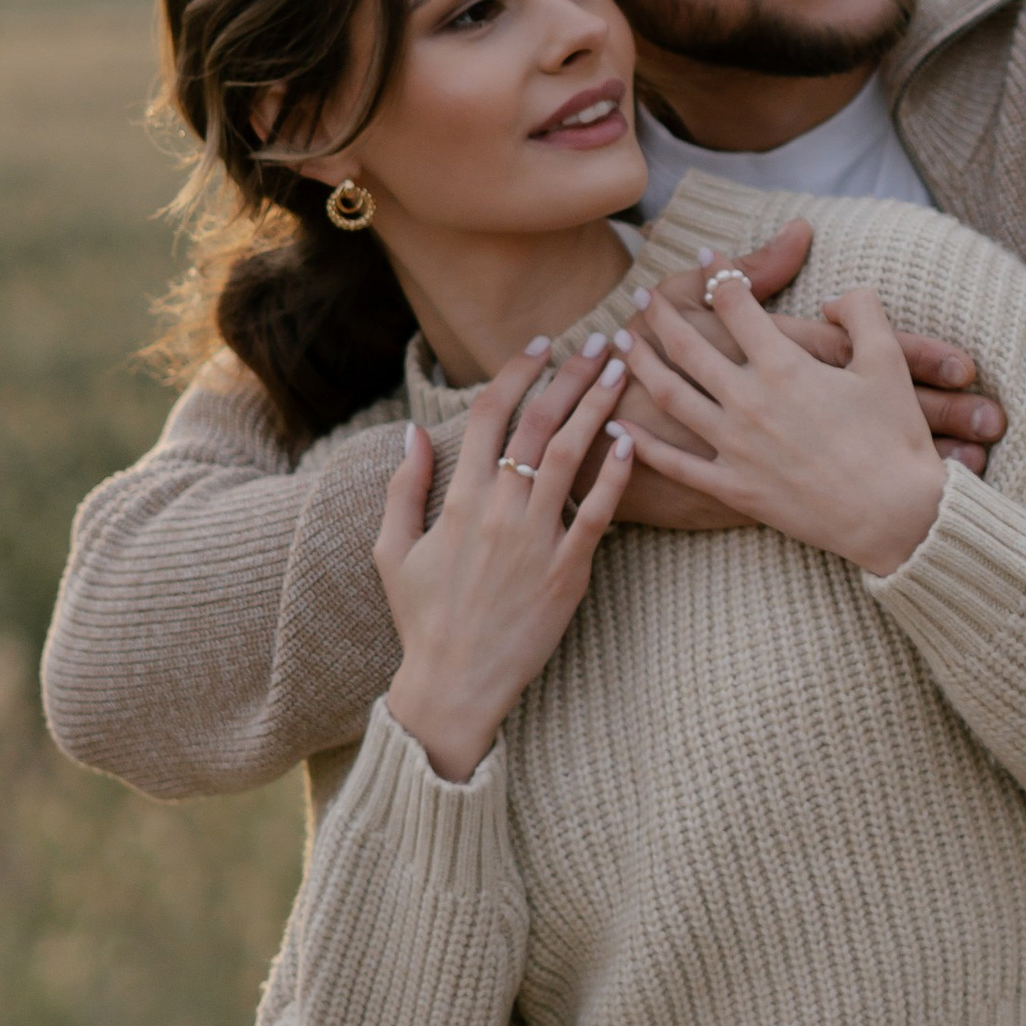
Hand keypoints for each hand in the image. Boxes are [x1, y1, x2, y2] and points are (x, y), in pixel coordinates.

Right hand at [377, 343, 632, 779]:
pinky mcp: (568, 572)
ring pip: (572, 455)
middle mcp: (498, 509)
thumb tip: (411, 431)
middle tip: (601, 340)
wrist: (453, 685)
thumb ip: (403, 487)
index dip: (516, 371)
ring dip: (598, 405)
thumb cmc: (422, 618)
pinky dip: (616, 474)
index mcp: (458, 499)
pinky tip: (632, 440)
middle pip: (539, 423)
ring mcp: (536, 539)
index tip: (540, 342)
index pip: (489, 414)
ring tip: (623, 370)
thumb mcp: (393, 550)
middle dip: (571, 373)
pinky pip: (598, 512)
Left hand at [612, 277, 946, 577]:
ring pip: (671, 396)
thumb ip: (861, 313)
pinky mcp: (732, 487)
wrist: (896, 517)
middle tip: (641, 296)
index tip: (705, 256)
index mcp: (784, 365)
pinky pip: (675, 464)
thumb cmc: (895, 439)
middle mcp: (749, 401)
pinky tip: (617, 423)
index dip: (719, 274)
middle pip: (688, 346)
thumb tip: (837, 297)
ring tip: (619, 342)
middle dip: (660, 316)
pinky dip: (640, 443)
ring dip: (639, 364)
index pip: (737, 305)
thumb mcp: (888, 362)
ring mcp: (735, 446)